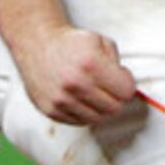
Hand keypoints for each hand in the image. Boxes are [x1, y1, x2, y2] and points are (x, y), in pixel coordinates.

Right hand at [18, 25, 140, 126]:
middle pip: (114, 108)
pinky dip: (86, 113)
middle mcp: (75, 84)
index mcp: (91, 64)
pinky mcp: (50, 110)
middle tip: (111, 87)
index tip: (122, 78)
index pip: (126, 91)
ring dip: (101, 107)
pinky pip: (79, 122)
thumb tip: (127, 87)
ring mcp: (61, 100)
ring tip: (96, 93)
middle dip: (117, 98)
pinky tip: (83, 99)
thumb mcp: (102, 42)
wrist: (37, 45)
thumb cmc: (72, 43)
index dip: (127, 84)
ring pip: (97, 118)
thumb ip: (118, 64)